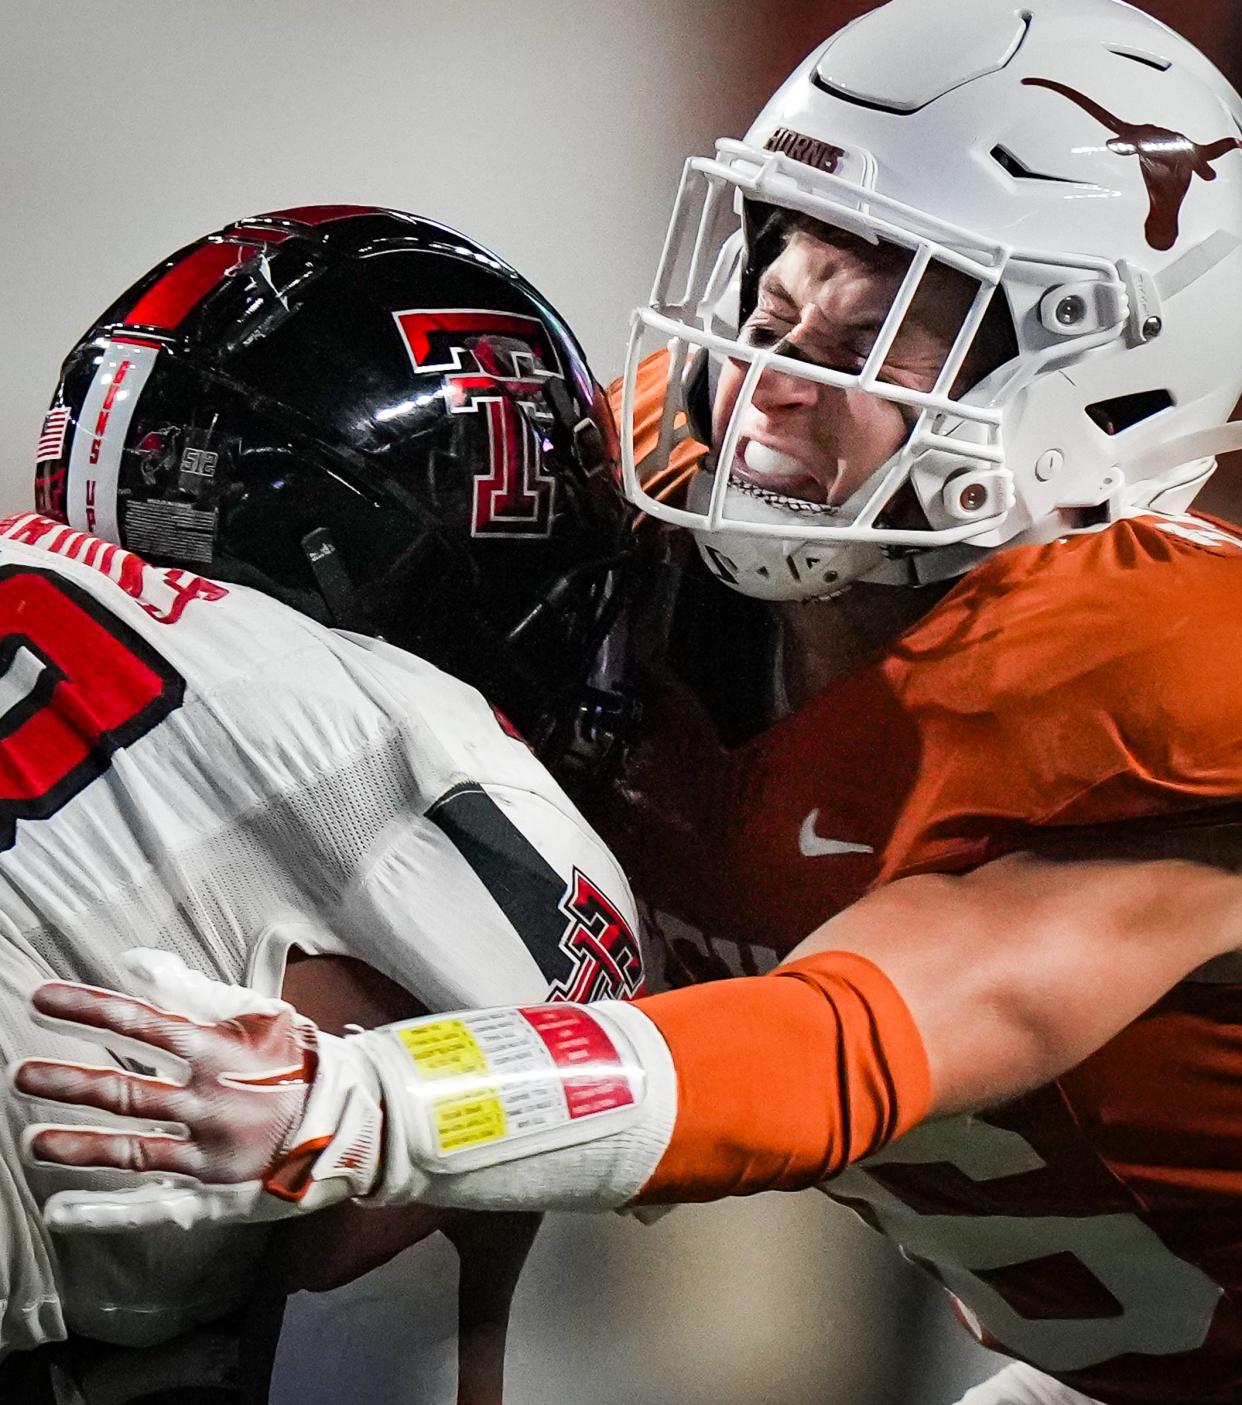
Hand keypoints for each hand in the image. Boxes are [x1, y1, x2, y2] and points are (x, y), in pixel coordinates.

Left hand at [12, 949, 381, 1232]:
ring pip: (130, 1147)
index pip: (141, 1024)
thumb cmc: (298, 1061)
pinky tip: (60, 1210)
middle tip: (20, 1074)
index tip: (42, 998)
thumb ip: (196, 989)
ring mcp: (208, 1151)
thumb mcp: (259, 1013)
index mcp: (219, 1053)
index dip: (89, 1009)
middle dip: (67, 1081)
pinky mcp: (212, 1191)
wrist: (352, 1121)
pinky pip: (150, 1202)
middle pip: (124, 1090)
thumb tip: (138, 963)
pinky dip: (104, 1210)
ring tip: (31, 1138)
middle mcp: (209, 1102)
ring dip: (78, 1142)